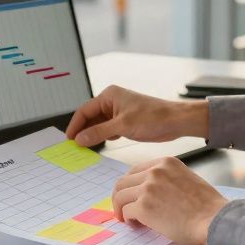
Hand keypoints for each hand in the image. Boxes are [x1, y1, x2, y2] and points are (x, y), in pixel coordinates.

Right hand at [66, 85, 208, 146]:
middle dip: (83, 131)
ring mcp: (118, 112)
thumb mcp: (122, 126)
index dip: (75, 125)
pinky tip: (99, 146)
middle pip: (90, 118)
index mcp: (109, 96)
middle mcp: (112, 102)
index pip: (84, 111)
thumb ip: (99, 132)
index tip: (69, 140)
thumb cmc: (153, 117)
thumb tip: (80, 139)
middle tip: (74, 147)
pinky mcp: (125, 122)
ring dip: (93, 135)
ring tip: (84, 149)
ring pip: (98, 125)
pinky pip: (108, 129)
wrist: (174, 121)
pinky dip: (102, 137)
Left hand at [111, 157, 227, 244]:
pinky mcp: (144, 207)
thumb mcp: (187, 179)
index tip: (130, 195)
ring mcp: (148, 188)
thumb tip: (152, 191)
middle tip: (123, 208)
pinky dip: (128, 219)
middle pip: (123, 182)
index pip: (135, 170)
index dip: (130, 185)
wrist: (214, 220)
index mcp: (166, 163)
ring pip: (120, 196)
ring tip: (127, 219)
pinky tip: (136, 225)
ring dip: (121, 208)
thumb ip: (168, 179)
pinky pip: (126, 212)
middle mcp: (155, 171)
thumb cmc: (207, 206)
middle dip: (120, 196)